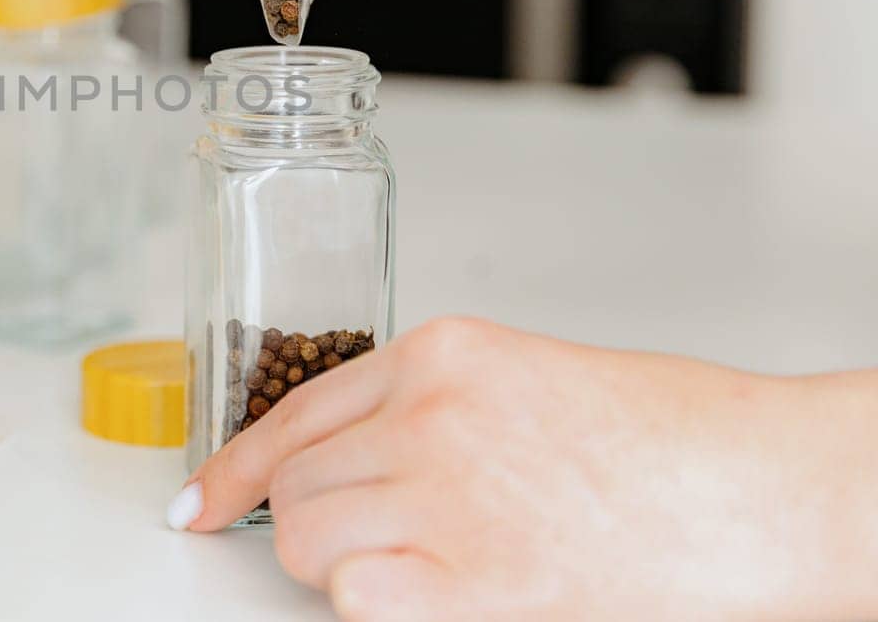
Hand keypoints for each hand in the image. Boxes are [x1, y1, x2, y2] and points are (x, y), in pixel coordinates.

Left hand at [168, 318, 877, 620]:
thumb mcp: (519, 379)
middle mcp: (428, 412)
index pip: (293, 409)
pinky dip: (368, 600)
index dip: (232, 465)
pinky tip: (422, 590)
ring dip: (332, 562)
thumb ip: (423, 407)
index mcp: (439, 352)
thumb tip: (344, 463)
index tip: (199, 501)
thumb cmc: (657, 434)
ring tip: (407, 564)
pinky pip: (354, 595)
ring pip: (305, 538)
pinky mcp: (475, 577)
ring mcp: (446, 492)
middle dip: (297, 519)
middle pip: (291, 481)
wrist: (749, 485)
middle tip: (352, 539)